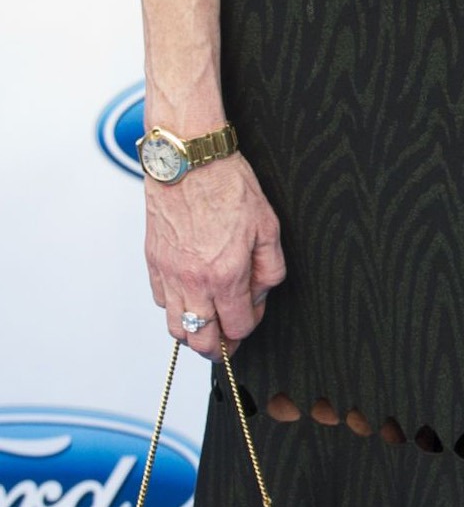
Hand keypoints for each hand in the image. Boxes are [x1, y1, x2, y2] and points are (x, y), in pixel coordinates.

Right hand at [144, 150, 285, 358]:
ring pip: (176, 327)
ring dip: (193, 332)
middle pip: (202, 340)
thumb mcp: (268, 227)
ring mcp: (169, 273)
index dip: (249, 327)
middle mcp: (193, 280)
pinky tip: (189, 295)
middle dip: (218, 347)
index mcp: (226, 275)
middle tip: (227, 342)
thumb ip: (268, 269)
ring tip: (208, 323)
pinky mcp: (153, 262)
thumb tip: (260, 295)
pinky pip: (160, 301)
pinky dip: (175, 307)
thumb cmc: (228, 186)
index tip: (252, 314)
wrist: (188, 159)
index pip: (238, 327)